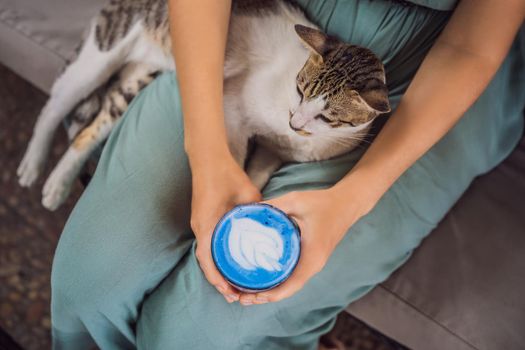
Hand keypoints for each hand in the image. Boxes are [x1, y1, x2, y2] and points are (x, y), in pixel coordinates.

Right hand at [190, 155, 261, 302]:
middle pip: (205, 261)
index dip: (217, 278)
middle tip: (234, 295)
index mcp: (206, 224)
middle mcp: (199, 227)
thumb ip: (258, 211)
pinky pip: (208, 243)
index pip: (207, 259)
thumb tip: (271, 225)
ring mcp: (199, 223)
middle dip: (218, 280)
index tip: (229, 291)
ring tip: (231, 284)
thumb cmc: (225, 175)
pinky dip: (216, 256)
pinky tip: (228, 261)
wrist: (207, 157)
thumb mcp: (247, 194)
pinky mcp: (202, 218)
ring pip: (206, 254)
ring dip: (216, 270)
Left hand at [238, 186, 372, 304]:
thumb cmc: (323, 202)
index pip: (291, 285)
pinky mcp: (311, 260)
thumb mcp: (295, 200)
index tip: (251, 296)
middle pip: (287, 290)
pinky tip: (262, 278)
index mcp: (312, 256)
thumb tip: (246, 211)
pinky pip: (293, 277)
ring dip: (269, 292)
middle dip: (264, 297)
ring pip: (290, 286)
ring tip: (246, 292)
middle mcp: (313, 265)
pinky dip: (277, 283)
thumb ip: (272, 206)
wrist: (346, 204)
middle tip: (240, 296)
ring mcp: (313, 264)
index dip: (270, 295)